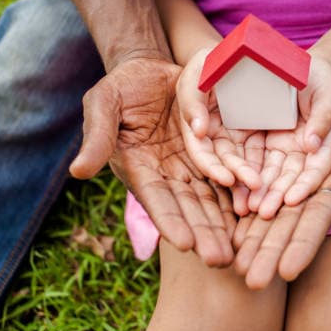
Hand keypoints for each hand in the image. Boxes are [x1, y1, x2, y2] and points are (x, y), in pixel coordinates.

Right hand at [69, 57, 235, 265]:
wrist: (149, 70)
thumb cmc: (120, 87)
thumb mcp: (103, 105)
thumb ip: (96, 137)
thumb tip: (78, 171)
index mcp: (138, 167)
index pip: (156, 199)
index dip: (170, 221)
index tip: (185, 244)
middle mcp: (165, 173)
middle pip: (187, 208)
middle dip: (203, 234)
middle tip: (220, 260)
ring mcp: (188, 165)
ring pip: (210, 198)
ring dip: (223, 224)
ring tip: (237, 249)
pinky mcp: (207, 153)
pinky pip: (225, 176)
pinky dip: (237, 195)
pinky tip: (252, 214)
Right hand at [177, 49, 263, 194]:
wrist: (246, 50)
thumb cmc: (217, 57)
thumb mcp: (200, 68)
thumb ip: (192, 97)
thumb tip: (199, 132)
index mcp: (198, 122)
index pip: (201, 151)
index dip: (211, 166)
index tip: (226, 179)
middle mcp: (216, 134)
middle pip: (224, 162)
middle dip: (237, 177)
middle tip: (254, 187)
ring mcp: (236, 135)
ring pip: (243, 162)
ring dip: (251, 179)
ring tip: (264, 191)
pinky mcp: (255, 135)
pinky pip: (261, 155)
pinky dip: (266, 167)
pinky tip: (277, 180)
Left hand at [231, 89, 330, 286]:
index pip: (318, 220)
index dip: (303, 245)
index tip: (286, 272)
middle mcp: (315, 190)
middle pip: (288, 224)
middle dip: (269, 253)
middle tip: (249, 282)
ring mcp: (296, 177)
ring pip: (269, 209)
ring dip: (252, 236)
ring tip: (233, 264)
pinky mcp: (281, 159)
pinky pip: (260, 183)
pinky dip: (245, 203)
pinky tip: (230, 226)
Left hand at [247, 55, 330, 218]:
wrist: (298, 67)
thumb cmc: (320, 79)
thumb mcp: (328, 94)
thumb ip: (323, 118)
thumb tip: (311, 145)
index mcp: (322, 143)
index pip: (316, 169)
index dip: (305, 185)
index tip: (293, 200)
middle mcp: (301, 151)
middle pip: (290, 178)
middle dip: (277, 196)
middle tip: (264, 213)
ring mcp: (281, 148)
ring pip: (270, 174)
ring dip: (259, 191)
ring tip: (247, 208)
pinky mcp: (261, 141)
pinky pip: (251, 159)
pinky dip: (244, 173)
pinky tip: (233, 187)